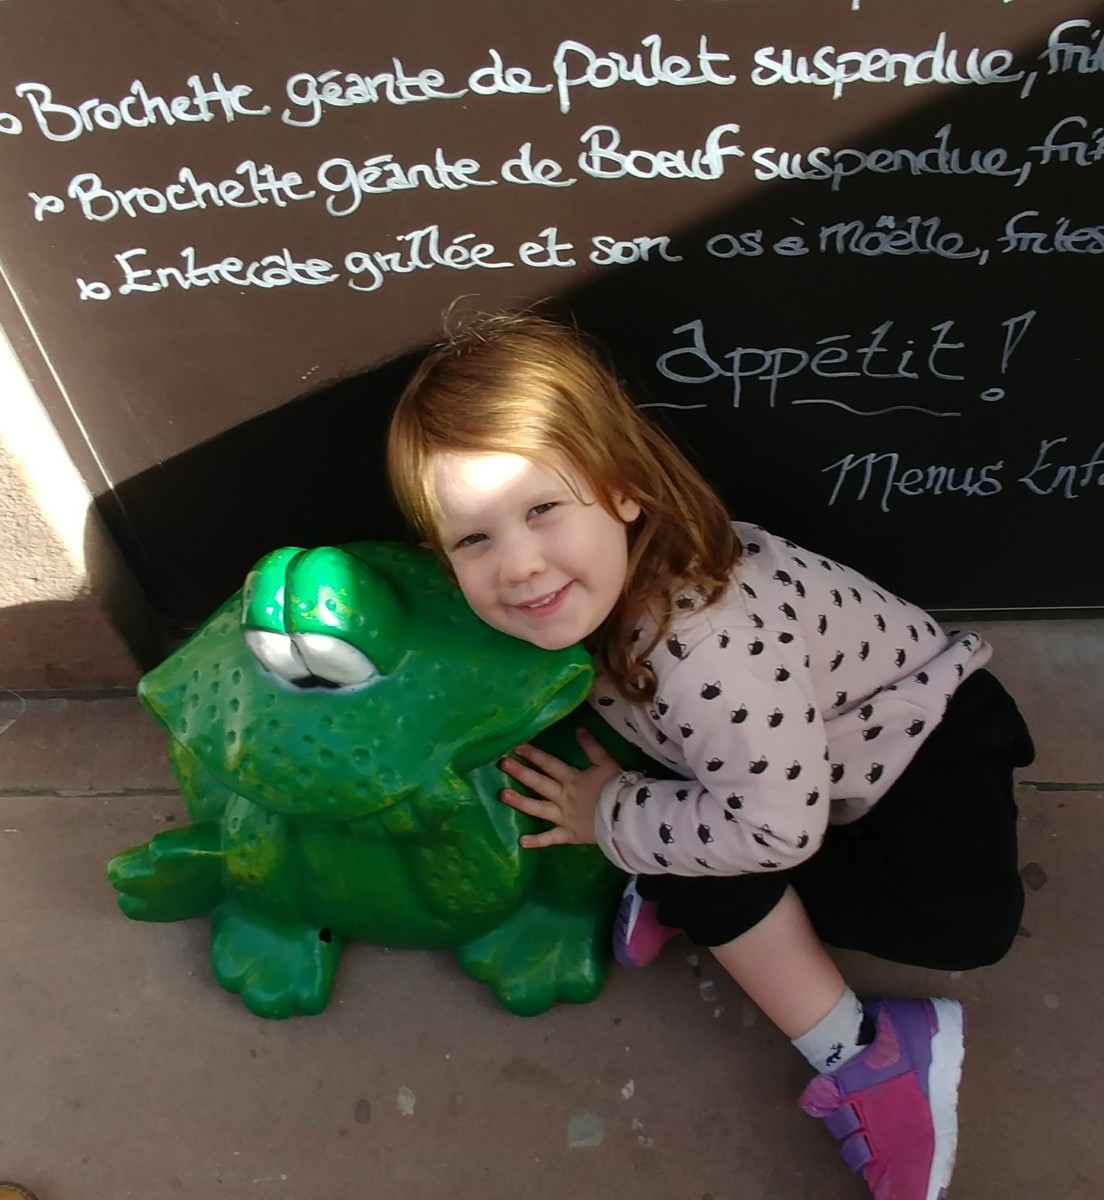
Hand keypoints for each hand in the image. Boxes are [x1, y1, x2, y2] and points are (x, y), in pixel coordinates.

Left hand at [499, 727, 621, 848]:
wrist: (627, 817)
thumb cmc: (618, 788)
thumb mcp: (606, 763)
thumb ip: (592, 747)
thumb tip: (579, 729)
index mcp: (572, 779)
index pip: (549, 764)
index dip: (533, 754)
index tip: (516, 747)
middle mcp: (563, 796)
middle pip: (539, 783)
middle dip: (520, 773)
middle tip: (502, 764)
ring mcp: (564, 817)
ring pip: (539, 808)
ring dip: (520, 802)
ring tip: (503, 795)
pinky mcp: (569, 834)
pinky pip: (551, 838)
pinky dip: (537, 841)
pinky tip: (521, 842)